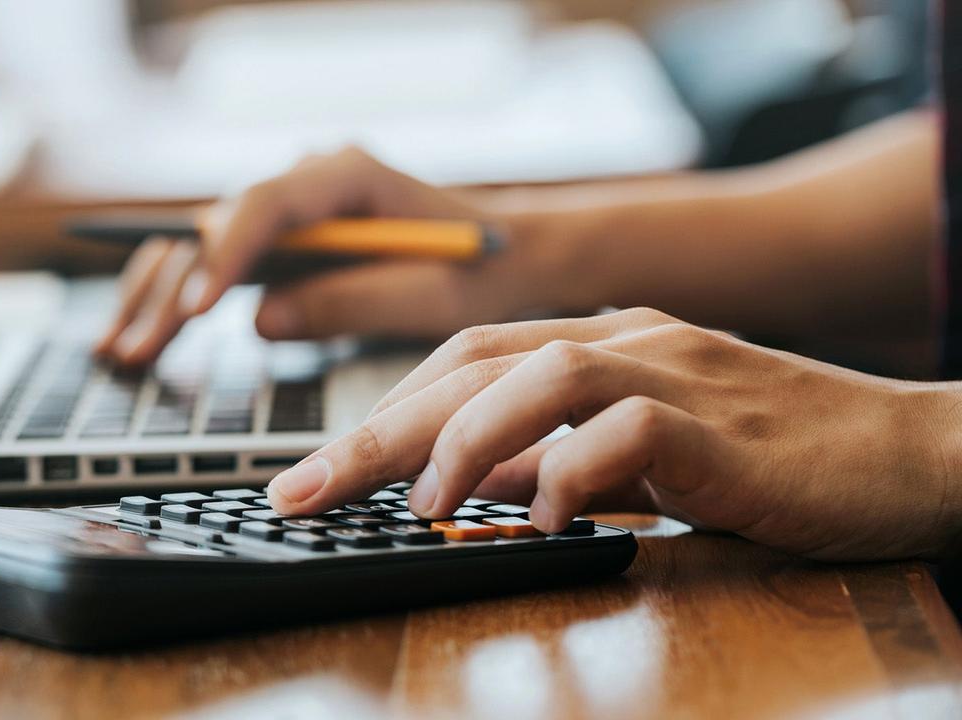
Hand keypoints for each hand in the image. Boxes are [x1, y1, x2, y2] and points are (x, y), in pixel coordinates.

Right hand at [96, 148, 529, 363]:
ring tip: (116, 351)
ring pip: (202, 242)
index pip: (268, 205)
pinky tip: (139, 335)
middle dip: (171, 289)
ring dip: (157, 295)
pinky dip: (178, 298)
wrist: (510, 253)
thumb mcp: (431, 296)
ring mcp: (291, 207)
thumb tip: (259, 320)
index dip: (225, 255)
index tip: (197, 309)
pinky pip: (218, 263)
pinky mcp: (285, 239)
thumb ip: (350, 303)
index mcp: (349, 175)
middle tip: (133, 350)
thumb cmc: (482, 270)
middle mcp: (307, 179)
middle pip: (217, 225)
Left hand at [265, 307, 961, 560]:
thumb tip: (471, 487)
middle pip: (472, 365)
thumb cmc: (770, 458)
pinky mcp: (720, 421)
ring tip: (418, 504)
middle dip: (376, 431)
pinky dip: (571, 473)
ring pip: (537, 374)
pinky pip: (626, 432)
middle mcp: (627, 340)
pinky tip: (546, 519)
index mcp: (601, 343)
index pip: (464, 363)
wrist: (906, 453)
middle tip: (302, 490)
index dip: (383, 413)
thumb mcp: (642, 458)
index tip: (314, 471)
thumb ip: (559, 459)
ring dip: (460, 440)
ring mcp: (675, 372)